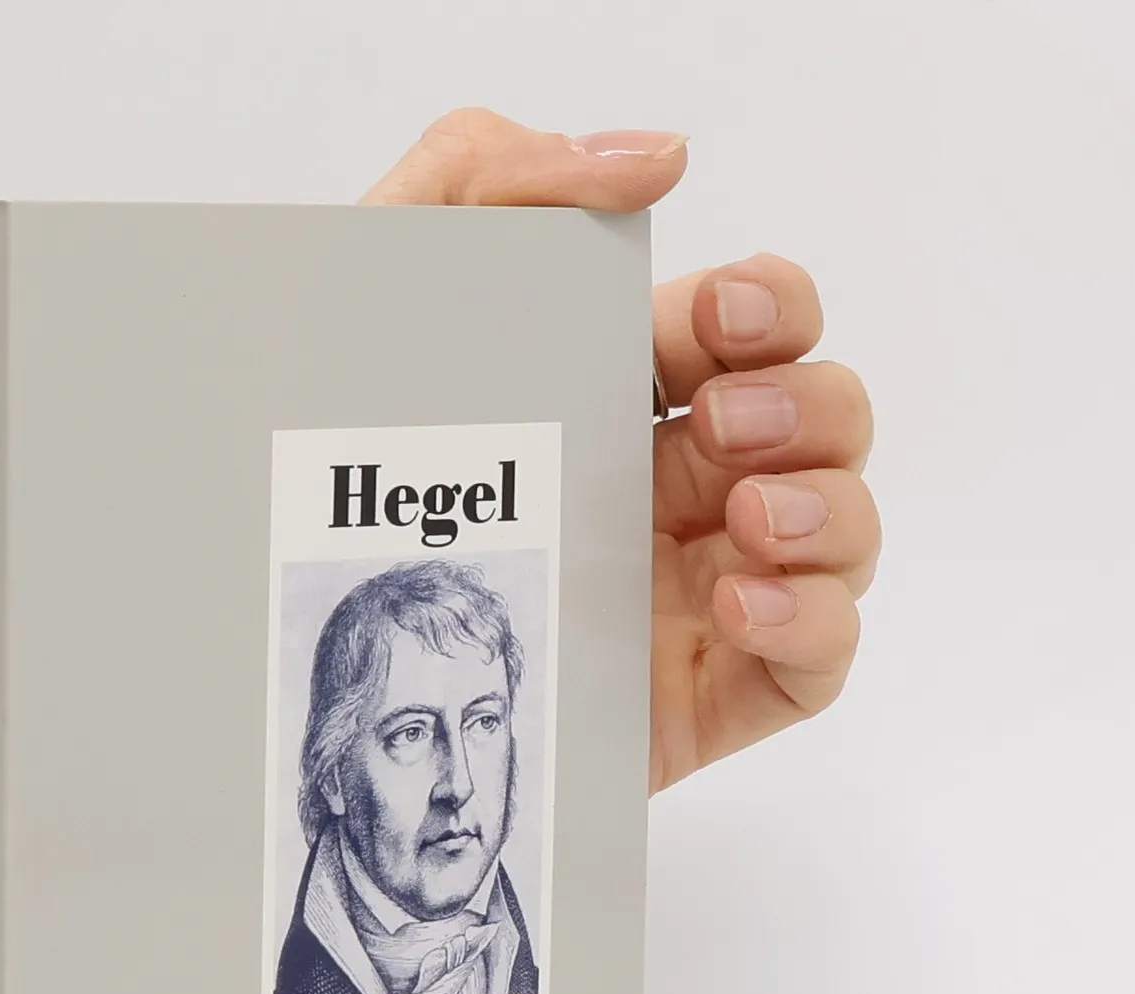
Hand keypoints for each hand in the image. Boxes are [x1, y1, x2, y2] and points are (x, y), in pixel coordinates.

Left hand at [361, 109, 879, 793]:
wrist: (291, 669)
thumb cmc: (329, 485)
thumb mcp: (375, 299)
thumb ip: (485, 181)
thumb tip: (650, 156)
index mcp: (613, 395)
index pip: (747, 328)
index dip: (770, 305)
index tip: (724, 313)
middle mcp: (664, 489)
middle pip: (819, 420)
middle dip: (806, 404)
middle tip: (723, 425)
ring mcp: (691, 594)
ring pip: (842, 531)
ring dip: (832, 506)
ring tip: (748, 517)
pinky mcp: (700, 697)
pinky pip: (819, 659)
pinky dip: (816, 618)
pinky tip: (739, 600)